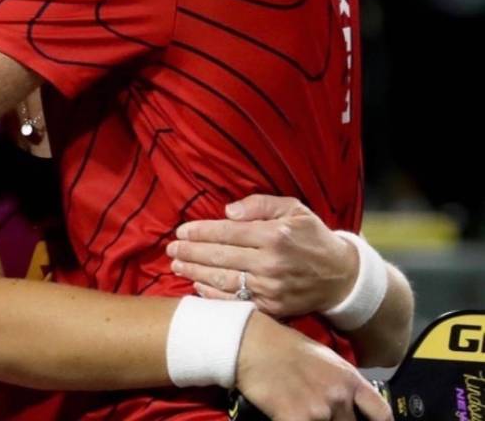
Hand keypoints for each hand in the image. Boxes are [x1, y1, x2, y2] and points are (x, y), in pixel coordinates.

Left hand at [166, 195, 355, 316]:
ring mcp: (270, 288)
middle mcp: (270, 263)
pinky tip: (197, 287)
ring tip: (176, 266)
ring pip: (224, 281)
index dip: (200, 232)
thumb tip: (227, 211)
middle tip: (171, 249)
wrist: (341, 277)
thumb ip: (259, 205)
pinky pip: (236, 302)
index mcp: (274, 235)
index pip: (227, 232)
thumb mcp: (293, 208)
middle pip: (220, 257)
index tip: (181, 231)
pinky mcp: (272, 308)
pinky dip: (214, 295)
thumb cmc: (312, 236)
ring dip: (195, 273)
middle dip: (191, 252)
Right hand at [237, 312, 390, 420]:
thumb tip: (350, 404)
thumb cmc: (282, 345)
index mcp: (348, 378)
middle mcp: (338, 396)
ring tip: (304, 413)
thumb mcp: (323, 358)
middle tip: (322, 415)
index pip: (381, 415)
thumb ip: (341, 383)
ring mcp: (319, 410)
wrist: (251, 342)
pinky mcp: (295, 420)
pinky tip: (288, 417)